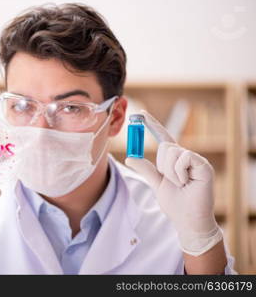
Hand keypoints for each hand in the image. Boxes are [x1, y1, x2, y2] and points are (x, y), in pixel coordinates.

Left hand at [125, 110, 222, 255]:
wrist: (188, 220)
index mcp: (174, 160)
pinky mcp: (203, 165)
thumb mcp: (156, 184)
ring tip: (181, 184)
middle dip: (162, 166)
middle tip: (173, 182)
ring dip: (170, 172)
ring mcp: (195, 160)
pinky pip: (183, 158)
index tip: (141, 113)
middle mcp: (185, 156)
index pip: (163, 138)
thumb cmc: (175, 204)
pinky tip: (187, 183)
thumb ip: (145, 170)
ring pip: (172, 151)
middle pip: (165, 146)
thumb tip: (130, 157)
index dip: (153, 125)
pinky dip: (179, 173)